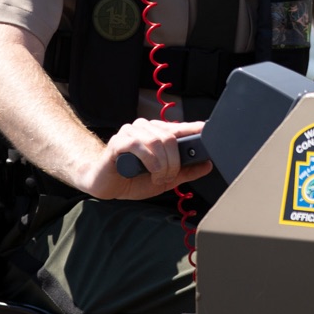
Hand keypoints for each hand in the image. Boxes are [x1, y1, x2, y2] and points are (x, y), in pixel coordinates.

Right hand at [92, 118, 209, 199]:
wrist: (106, 185)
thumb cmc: (133, 178)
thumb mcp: (165, 178)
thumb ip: (185, 172)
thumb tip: (207, 165)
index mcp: (157, 133)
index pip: (180, 127)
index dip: (194, 128)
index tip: (207, 130)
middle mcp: (145, 128)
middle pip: (170, 137)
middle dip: (174, 162)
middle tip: (168, 177)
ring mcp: (130, 132)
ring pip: (156, 141)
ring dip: (162, 165)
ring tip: (158, 177)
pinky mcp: (118, 142)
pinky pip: (138, 145)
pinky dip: (149, 161)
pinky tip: (148, 172)